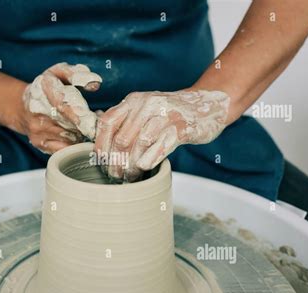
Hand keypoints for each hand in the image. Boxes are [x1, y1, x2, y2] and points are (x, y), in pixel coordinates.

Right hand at [22, 63, 101, 153]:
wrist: (21, 107)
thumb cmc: (47, 88)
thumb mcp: (60, 73)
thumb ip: (78, 74)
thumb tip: (95, 83)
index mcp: (44, 88)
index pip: (64, 103)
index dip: (82, 113)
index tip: (98, 117)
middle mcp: (38, 110)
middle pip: (70, 123)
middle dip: (88, 125)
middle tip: (98, 124)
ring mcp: (37, 128)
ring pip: (70, 137)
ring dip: (83, 134)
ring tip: (86, 127)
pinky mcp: (38, 143)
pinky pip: (64, 148)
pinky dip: (75, 144)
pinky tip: (77, 135)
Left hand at [94, 90, 229, 180]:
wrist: (206, 105)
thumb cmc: (170, 114)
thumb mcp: (144, 112)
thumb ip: (124, 123)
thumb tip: (101, 146)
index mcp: (133, 101)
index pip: (107, 123)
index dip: (101, 145)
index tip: (101, 162)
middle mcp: (147, 104)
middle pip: (122, 138)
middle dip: (116, 162)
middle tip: (116, 176)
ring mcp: (165, 114)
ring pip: (140, 143)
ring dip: (132, 165)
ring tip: (130, 176)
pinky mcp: (182, 126)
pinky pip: (161, 145)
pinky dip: (151, 158)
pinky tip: (145, 168)